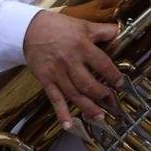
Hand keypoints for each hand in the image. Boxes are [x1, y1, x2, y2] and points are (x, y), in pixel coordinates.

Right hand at [22, 8, 123, 129]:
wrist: (30, 30)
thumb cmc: (58, 27)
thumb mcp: (83, 25)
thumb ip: (102, 30)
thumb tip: (119, 32)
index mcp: (82, 46)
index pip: (102, 64)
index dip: (113, 76)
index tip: (120, 83)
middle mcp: (70, 61)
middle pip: (88, 84)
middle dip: (102, 95)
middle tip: (112, 102)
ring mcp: (57, 73)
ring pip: (74, 94)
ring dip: (88, 107)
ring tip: (100, 117)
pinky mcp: (46, 81)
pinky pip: (55, 99)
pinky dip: (61, 113)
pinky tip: (68, 125)